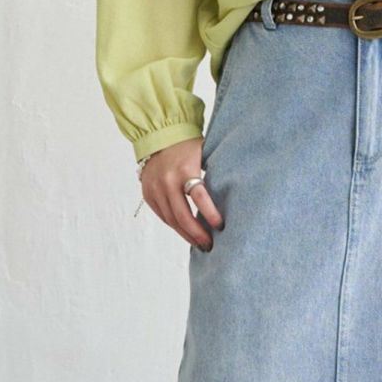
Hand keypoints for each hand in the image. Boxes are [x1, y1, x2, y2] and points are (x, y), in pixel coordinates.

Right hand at [139, 136, 223, 250]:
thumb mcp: (204, 155)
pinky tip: (186, 233)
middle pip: (182, 215)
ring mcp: (155, 189)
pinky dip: (175, 226)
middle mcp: (167, 181)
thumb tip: (234, 199)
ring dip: (186, 235)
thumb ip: (213, 174)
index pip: (199, 196)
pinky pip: (163, 216)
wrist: (159, 136)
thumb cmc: (187, 146)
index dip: (210, 214)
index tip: (221, 226)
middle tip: (210, 245)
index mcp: (184, 169)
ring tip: (200, 244)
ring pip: (171, 220)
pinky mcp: (148, 194)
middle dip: (197, 233)